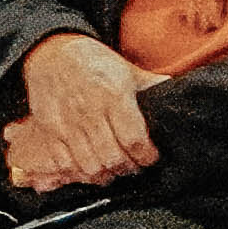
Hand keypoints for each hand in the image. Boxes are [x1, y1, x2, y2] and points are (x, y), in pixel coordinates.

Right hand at [3, 30, 161, 192]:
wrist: (53, 54)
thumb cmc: (95, 64)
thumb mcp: (127, 70)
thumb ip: (151, 85)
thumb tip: (179, 93)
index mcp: (114, 95)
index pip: (134, 139)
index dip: (145, 156)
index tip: (150, 157)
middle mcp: (89, 111)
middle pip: (112, 157)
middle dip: (127, 168)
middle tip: (134, 167)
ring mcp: (66, 123)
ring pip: (89, 165)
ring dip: (105, 174)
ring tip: (114, 170)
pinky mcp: (48, 131)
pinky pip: (63, 163)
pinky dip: (78, 173)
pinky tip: (89, 168)